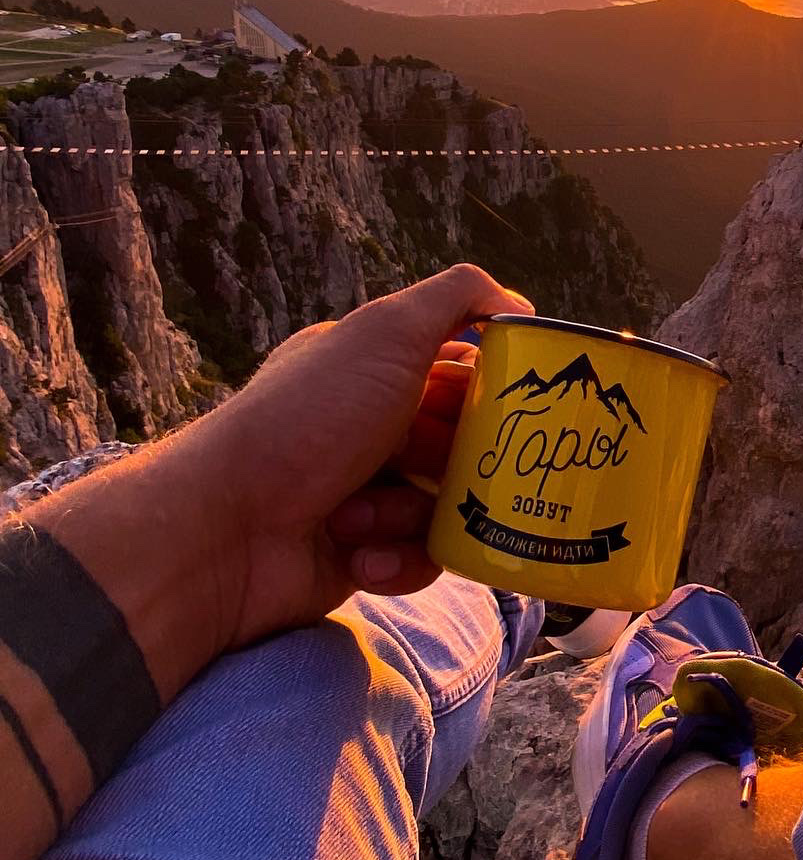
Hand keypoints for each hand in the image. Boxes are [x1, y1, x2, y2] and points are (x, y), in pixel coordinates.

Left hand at [171, 264, 531, 651]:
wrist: (227, 529)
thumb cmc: (309, 421)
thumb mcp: (386, 332)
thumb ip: (457, 298)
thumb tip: (518, 304)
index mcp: (375, 372)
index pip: (462, 375)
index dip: (491, 392)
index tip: (515, 408)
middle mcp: (372, 429)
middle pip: (466, 446)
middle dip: (462, 465)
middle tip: (449, 472)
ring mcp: (370, 494)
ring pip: (450, 508)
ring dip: (412, 515)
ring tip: (361, 516)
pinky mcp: (366, 554)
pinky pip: (423, 561)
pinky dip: (397, 560)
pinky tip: (357, 556)